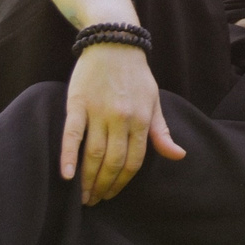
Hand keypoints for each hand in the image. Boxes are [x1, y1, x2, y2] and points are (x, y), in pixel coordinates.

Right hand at [60, 43, 184, 203]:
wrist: (114, 42)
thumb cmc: (136, 75)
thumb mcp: (154, 101)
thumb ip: (161, 132)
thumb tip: (179, 155)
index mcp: (142, 119)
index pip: (133, 161)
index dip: (122, 182)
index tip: (111, 195)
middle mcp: (122, 118)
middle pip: (113, 162)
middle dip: (104, 186)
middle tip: (93, 201)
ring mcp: (99, 111)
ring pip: (94, 153)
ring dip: (88, 178)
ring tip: (82, 195)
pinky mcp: (78, 103)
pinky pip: (72, 133)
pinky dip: (69, 155)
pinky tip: (66, 174)